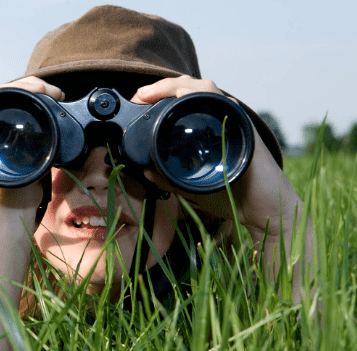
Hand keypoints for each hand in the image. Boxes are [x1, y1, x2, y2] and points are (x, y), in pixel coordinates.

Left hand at [0, 77, 64, 213]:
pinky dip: (34, 111)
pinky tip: (50, 107)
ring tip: (54, 97)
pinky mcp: (1, 142)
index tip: (42, 88)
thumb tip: (22, 113)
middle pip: (0, 96)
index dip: (20, 86)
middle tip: (53, 91)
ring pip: (10, 105)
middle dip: (29, 89)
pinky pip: (17, 118)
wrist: (6, 220)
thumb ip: (5, 136)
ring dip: (33, 98)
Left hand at [135, 75, 298, 237]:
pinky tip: (182, 95)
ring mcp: (233, 121)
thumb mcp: (191, 187)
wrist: (264, 212)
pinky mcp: (242, 127)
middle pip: (191, 88)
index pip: (182, 101)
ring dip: (176, 85)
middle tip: (140, 96)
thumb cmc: (233, 197)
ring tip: (153, 93)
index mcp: (207, 130)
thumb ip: (169, 178)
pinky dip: (201, 93)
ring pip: (205, 88)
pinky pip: (221, 101)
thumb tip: (145, 171)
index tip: (138, 101)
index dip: (159, 96)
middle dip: (162, 87)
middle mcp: (220, 120)